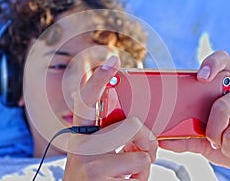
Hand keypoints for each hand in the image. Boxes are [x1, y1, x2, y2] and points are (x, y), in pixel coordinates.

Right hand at [63, 56, 157, 180]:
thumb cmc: (97, 178)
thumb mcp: (99, 155)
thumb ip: (112, 137)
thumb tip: (136, 124)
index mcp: (82, 135)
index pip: (87, 101)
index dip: (99, 80)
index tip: (112, 61)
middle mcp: (82, 146)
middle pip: (132, 123)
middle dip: (147, 137)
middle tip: (146, 148)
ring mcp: (91, 165)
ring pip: (142, 151)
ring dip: (143, 164)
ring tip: (129, 173)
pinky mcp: (102, 180)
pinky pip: (141, 171)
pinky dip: (141, 179)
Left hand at [159, 51, 229, 179]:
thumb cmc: (222, 145)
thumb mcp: (201, 140)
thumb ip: (184, 138)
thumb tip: (162, 140)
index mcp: (223, 91)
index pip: (222, 63)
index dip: (212, 64)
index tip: (201, 78)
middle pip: (221, 105)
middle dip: (213, 129)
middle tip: (212, 139)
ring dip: (225, 146)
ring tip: (226, 147)